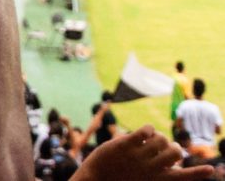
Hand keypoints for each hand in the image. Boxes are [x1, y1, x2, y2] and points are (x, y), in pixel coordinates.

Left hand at [73, 125, 213, 180]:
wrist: (94, 180)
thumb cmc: (120, 180)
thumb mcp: (144, 179)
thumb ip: (159, 170)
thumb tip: (174, 157)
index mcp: (158, 179)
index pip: (183, 177)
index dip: (198, 173)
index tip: (210, 169)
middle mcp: (150, 168)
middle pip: (175, 151)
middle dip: (173, 146)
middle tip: (163, 149)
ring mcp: (138, 156)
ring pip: (161, 138)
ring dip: (158, 136)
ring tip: (149, 141)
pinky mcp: (125, 145)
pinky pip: (145, 130)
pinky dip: (148, 129)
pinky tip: (143, 132)